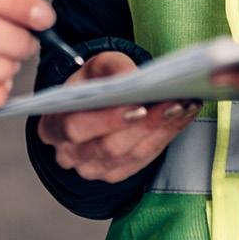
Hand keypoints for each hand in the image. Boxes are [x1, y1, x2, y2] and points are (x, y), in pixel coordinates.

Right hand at [37, 53, 200, 182]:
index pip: (77, 127)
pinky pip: (144, 160)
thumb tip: (132, 77)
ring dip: (162, 130)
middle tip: (174, 103)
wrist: (93, 102)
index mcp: (53, 125)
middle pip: (109, 147)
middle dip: (145, 125)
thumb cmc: (91, 82)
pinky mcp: (116, 174)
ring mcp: (93, 169)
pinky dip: (166, 136)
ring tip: (185, 105)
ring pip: (131, 155)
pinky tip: (182, 116)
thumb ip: (111, 67)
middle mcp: (70, 155)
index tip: (139, 105)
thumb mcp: (95, 66)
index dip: (108, 119)